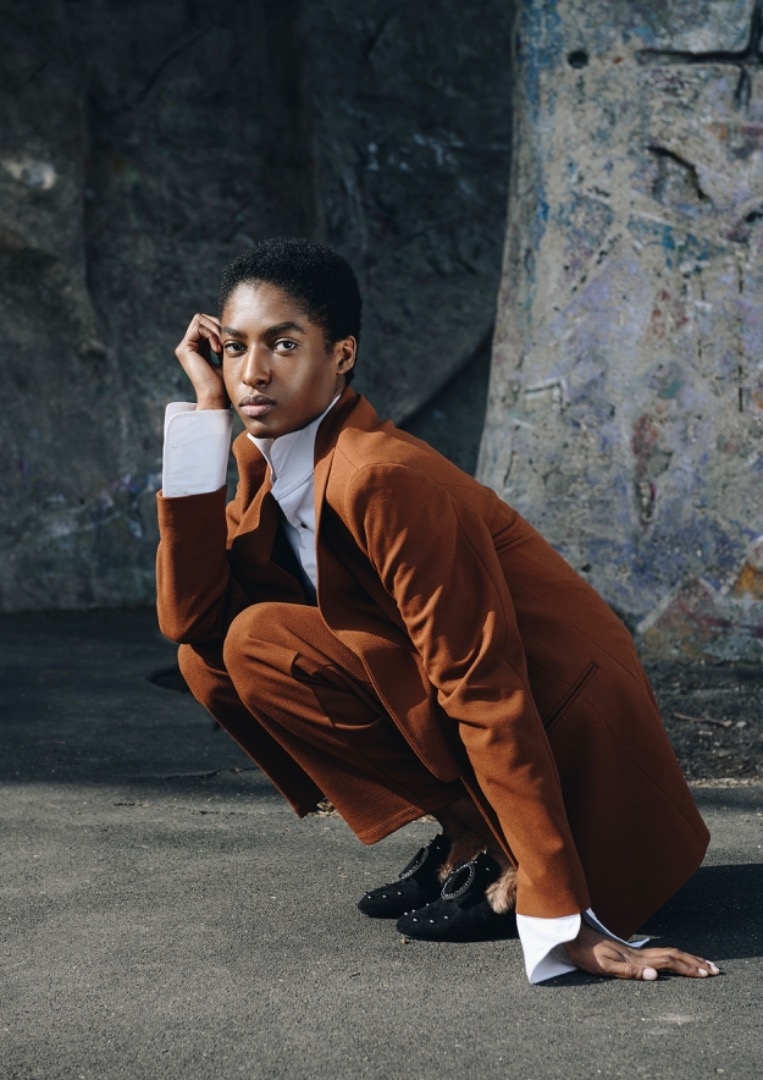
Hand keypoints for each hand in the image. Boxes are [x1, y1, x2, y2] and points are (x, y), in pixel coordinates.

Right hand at [175, 313, 228, 409]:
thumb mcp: (225, 356)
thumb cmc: (224, 382)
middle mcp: (188, 346)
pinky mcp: (184, 348)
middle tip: (225, 342)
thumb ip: (222, 341)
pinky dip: (211, 334)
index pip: (206, 324)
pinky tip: (217, 349)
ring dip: (215, 329)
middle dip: (217, 325)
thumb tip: (228, 325)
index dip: (219, 327)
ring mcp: (184, 347)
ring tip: (221, 346)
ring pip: (199, 319)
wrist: (216, 397)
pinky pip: (198, 327)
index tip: (228, 342)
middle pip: (201, 318)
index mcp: (197, 348)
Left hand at [564, 921, 720, 980]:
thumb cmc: (585, 953)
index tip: (707, 973)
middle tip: (714, 970)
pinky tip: (673, 961)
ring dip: (686, 959)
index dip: (689, 967)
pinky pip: (656, 954)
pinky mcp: (627, 952)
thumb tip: (655, 976)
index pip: (669, 962)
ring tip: (701, 964)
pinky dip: (671, 958)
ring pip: (666, 954)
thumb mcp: (603, 966)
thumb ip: (629, 972)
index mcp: (637, 959)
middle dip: (694, 963)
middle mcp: (638, 954)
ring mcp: (634, 952)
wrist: (570, 934)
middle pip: (673, 956)